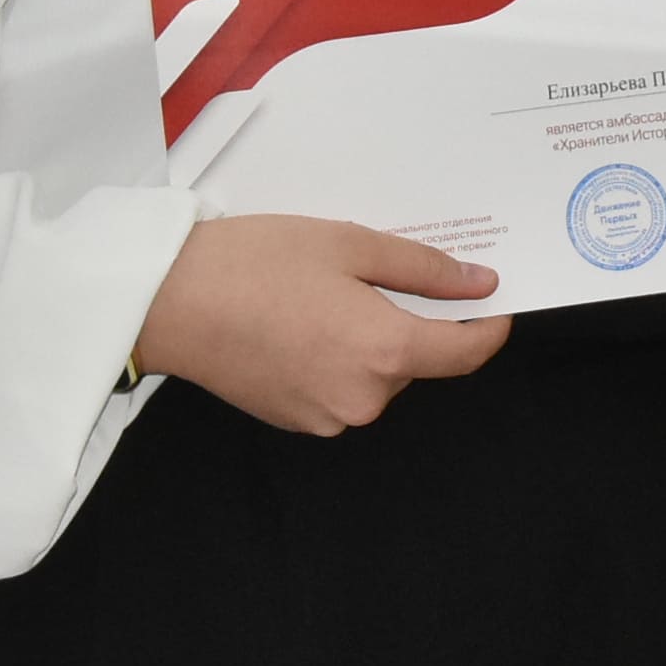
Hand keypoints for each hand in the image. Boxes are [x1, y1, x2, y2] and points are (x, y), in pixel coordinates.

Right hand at [133, 214, 512, 433]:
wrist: (170, 302)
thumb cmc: (257, 263)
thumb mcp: (352, 245)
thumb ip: (424, 270)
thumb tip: (480, 286)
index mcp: (384, 353)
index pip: (466, 354)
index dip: (489, 327)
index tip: (494, 301)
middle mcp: (362, 398)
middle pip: (416, 359)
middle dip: (412, 318)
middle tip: (378, 271)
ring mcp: (325, 417)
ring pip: (377, 373)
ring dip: (371, 337)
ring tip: (329, 291)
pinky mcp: (294, 419)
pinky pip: (341, 387)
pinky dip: (338, 356)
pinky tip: (305, 319)